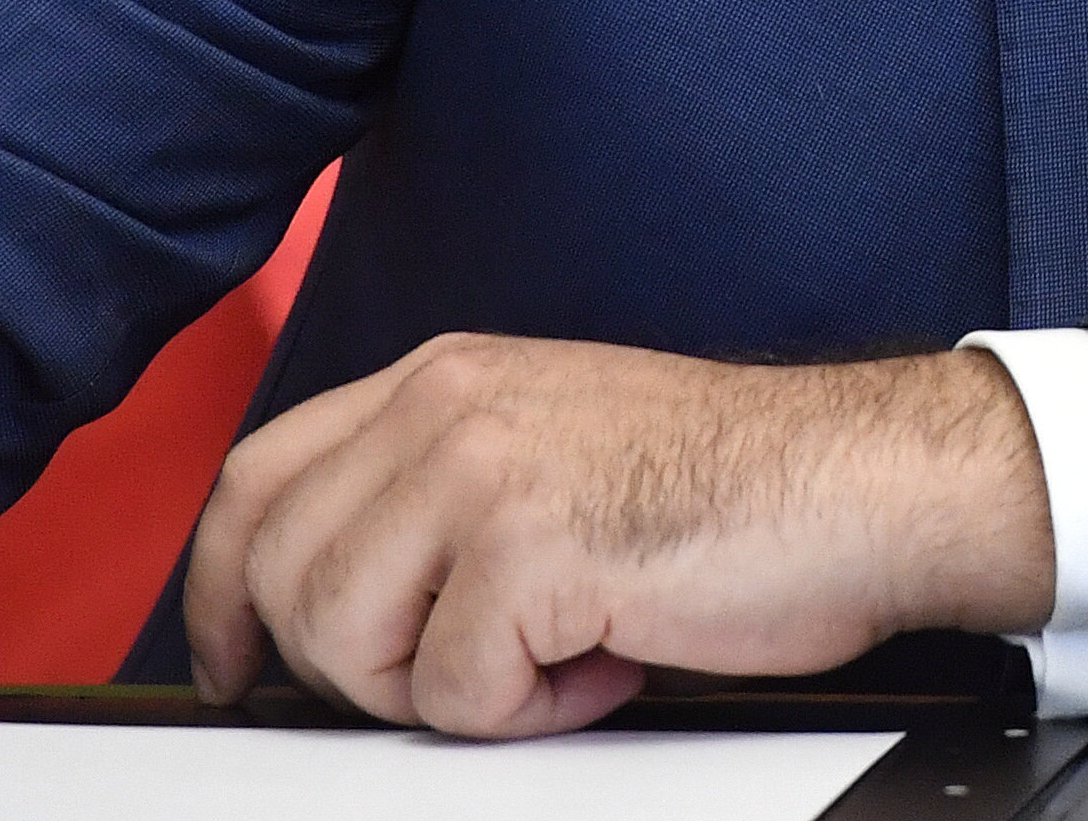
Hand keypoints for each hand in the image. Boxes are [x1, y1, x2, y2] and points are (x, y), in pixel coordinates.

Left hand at [183, 335, 1055, 737]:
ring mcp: (484, 470)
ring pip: (348, 643)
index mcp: (447, 377)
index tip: (234, 660)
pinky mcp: (531, 548)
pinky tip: (608, 658)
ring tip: (552, 654)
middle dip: (357, 662)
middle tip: (467, 665)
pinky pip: (456, 695)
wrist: (865, 481)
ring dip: (447, 688)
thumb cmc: (737, 484)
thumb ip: (437, 481)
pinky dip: (534, 710)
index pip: (258, 479)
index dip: (222, 589)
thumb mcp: (554, 442)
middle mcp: (450, 406)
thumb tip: (329, 592)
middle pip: (282, 575)